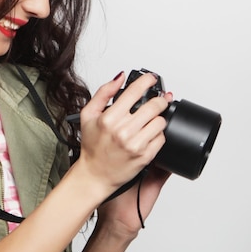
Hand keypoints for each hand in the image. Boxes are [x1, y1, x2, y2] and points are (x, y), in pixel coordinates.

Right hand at [77, 71, 171, 199]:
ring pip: (161, 121)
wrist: (95, 175)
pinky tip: (149, 134)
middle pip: (154, 106)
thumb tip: (119, 77)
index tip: (151, 78)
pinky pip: (162, 138)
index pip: (135, 91)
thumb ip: (104, 93)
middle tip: (158, 100)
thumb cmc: (92, 146)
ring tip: (151, 119)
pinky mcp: (145, 156)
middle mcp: (123, 131)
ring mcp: (136, 144)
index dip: (147, 81)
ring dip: (159, 118)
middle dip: (159, 100)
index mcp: (109, 119)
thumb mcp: (88, 115)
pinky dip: (158, 134)